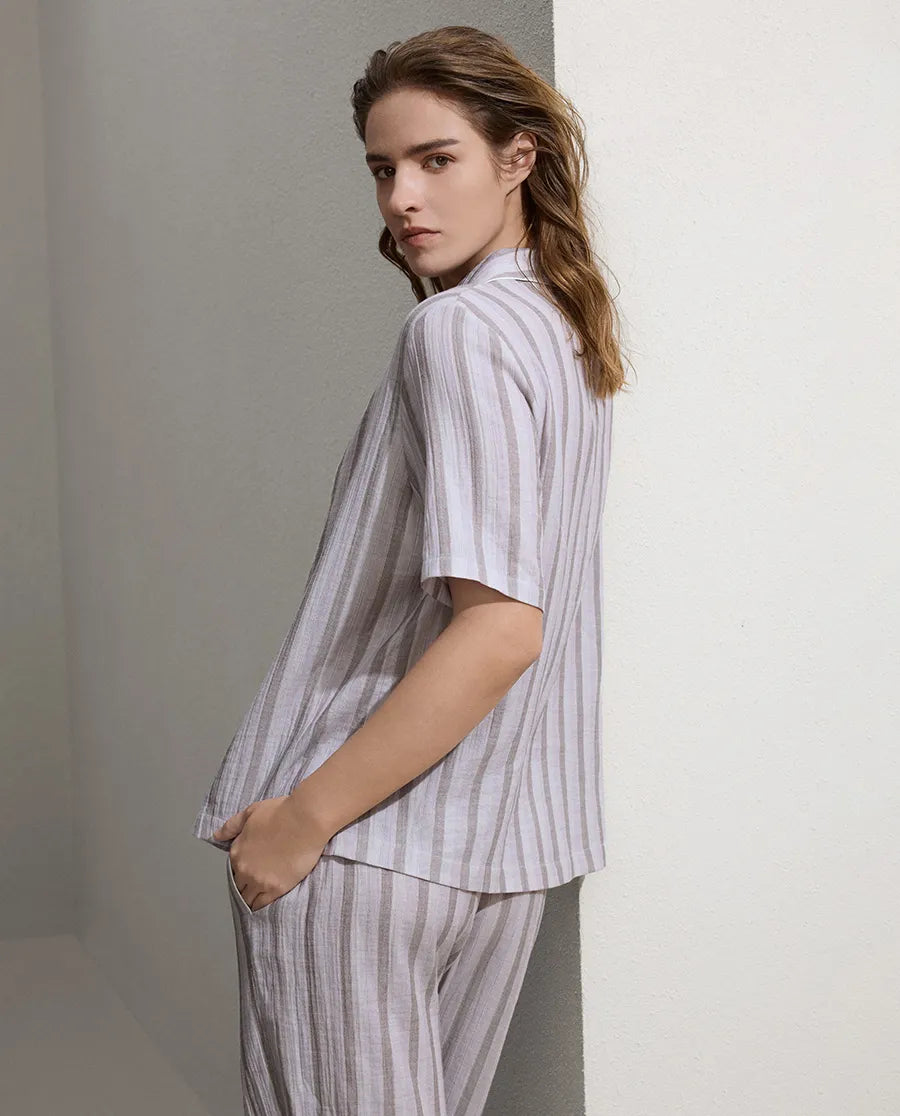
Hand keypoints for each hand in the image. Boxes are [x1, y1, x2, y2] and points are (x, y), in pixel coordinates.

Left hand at [213, 795, 328, 911]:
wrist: (305, 821)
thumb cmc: (281, 813)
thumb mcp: (251, 812)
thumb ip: (232, 826)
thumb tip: (217, 835)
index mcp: (237, 851)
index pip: (233, 868)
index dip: (242, 869)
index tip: (249, 869)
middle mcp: (244, 868)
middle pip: (239, 885)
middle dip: (244, 885)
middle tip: (254, 885)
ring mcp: (259, 880)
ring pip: (247, 898)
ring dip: (250, 898)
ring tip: (256, 899)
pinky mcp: (276, 888)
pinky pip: (262, 904)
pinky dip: (260, 905)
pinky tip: (261, 906)